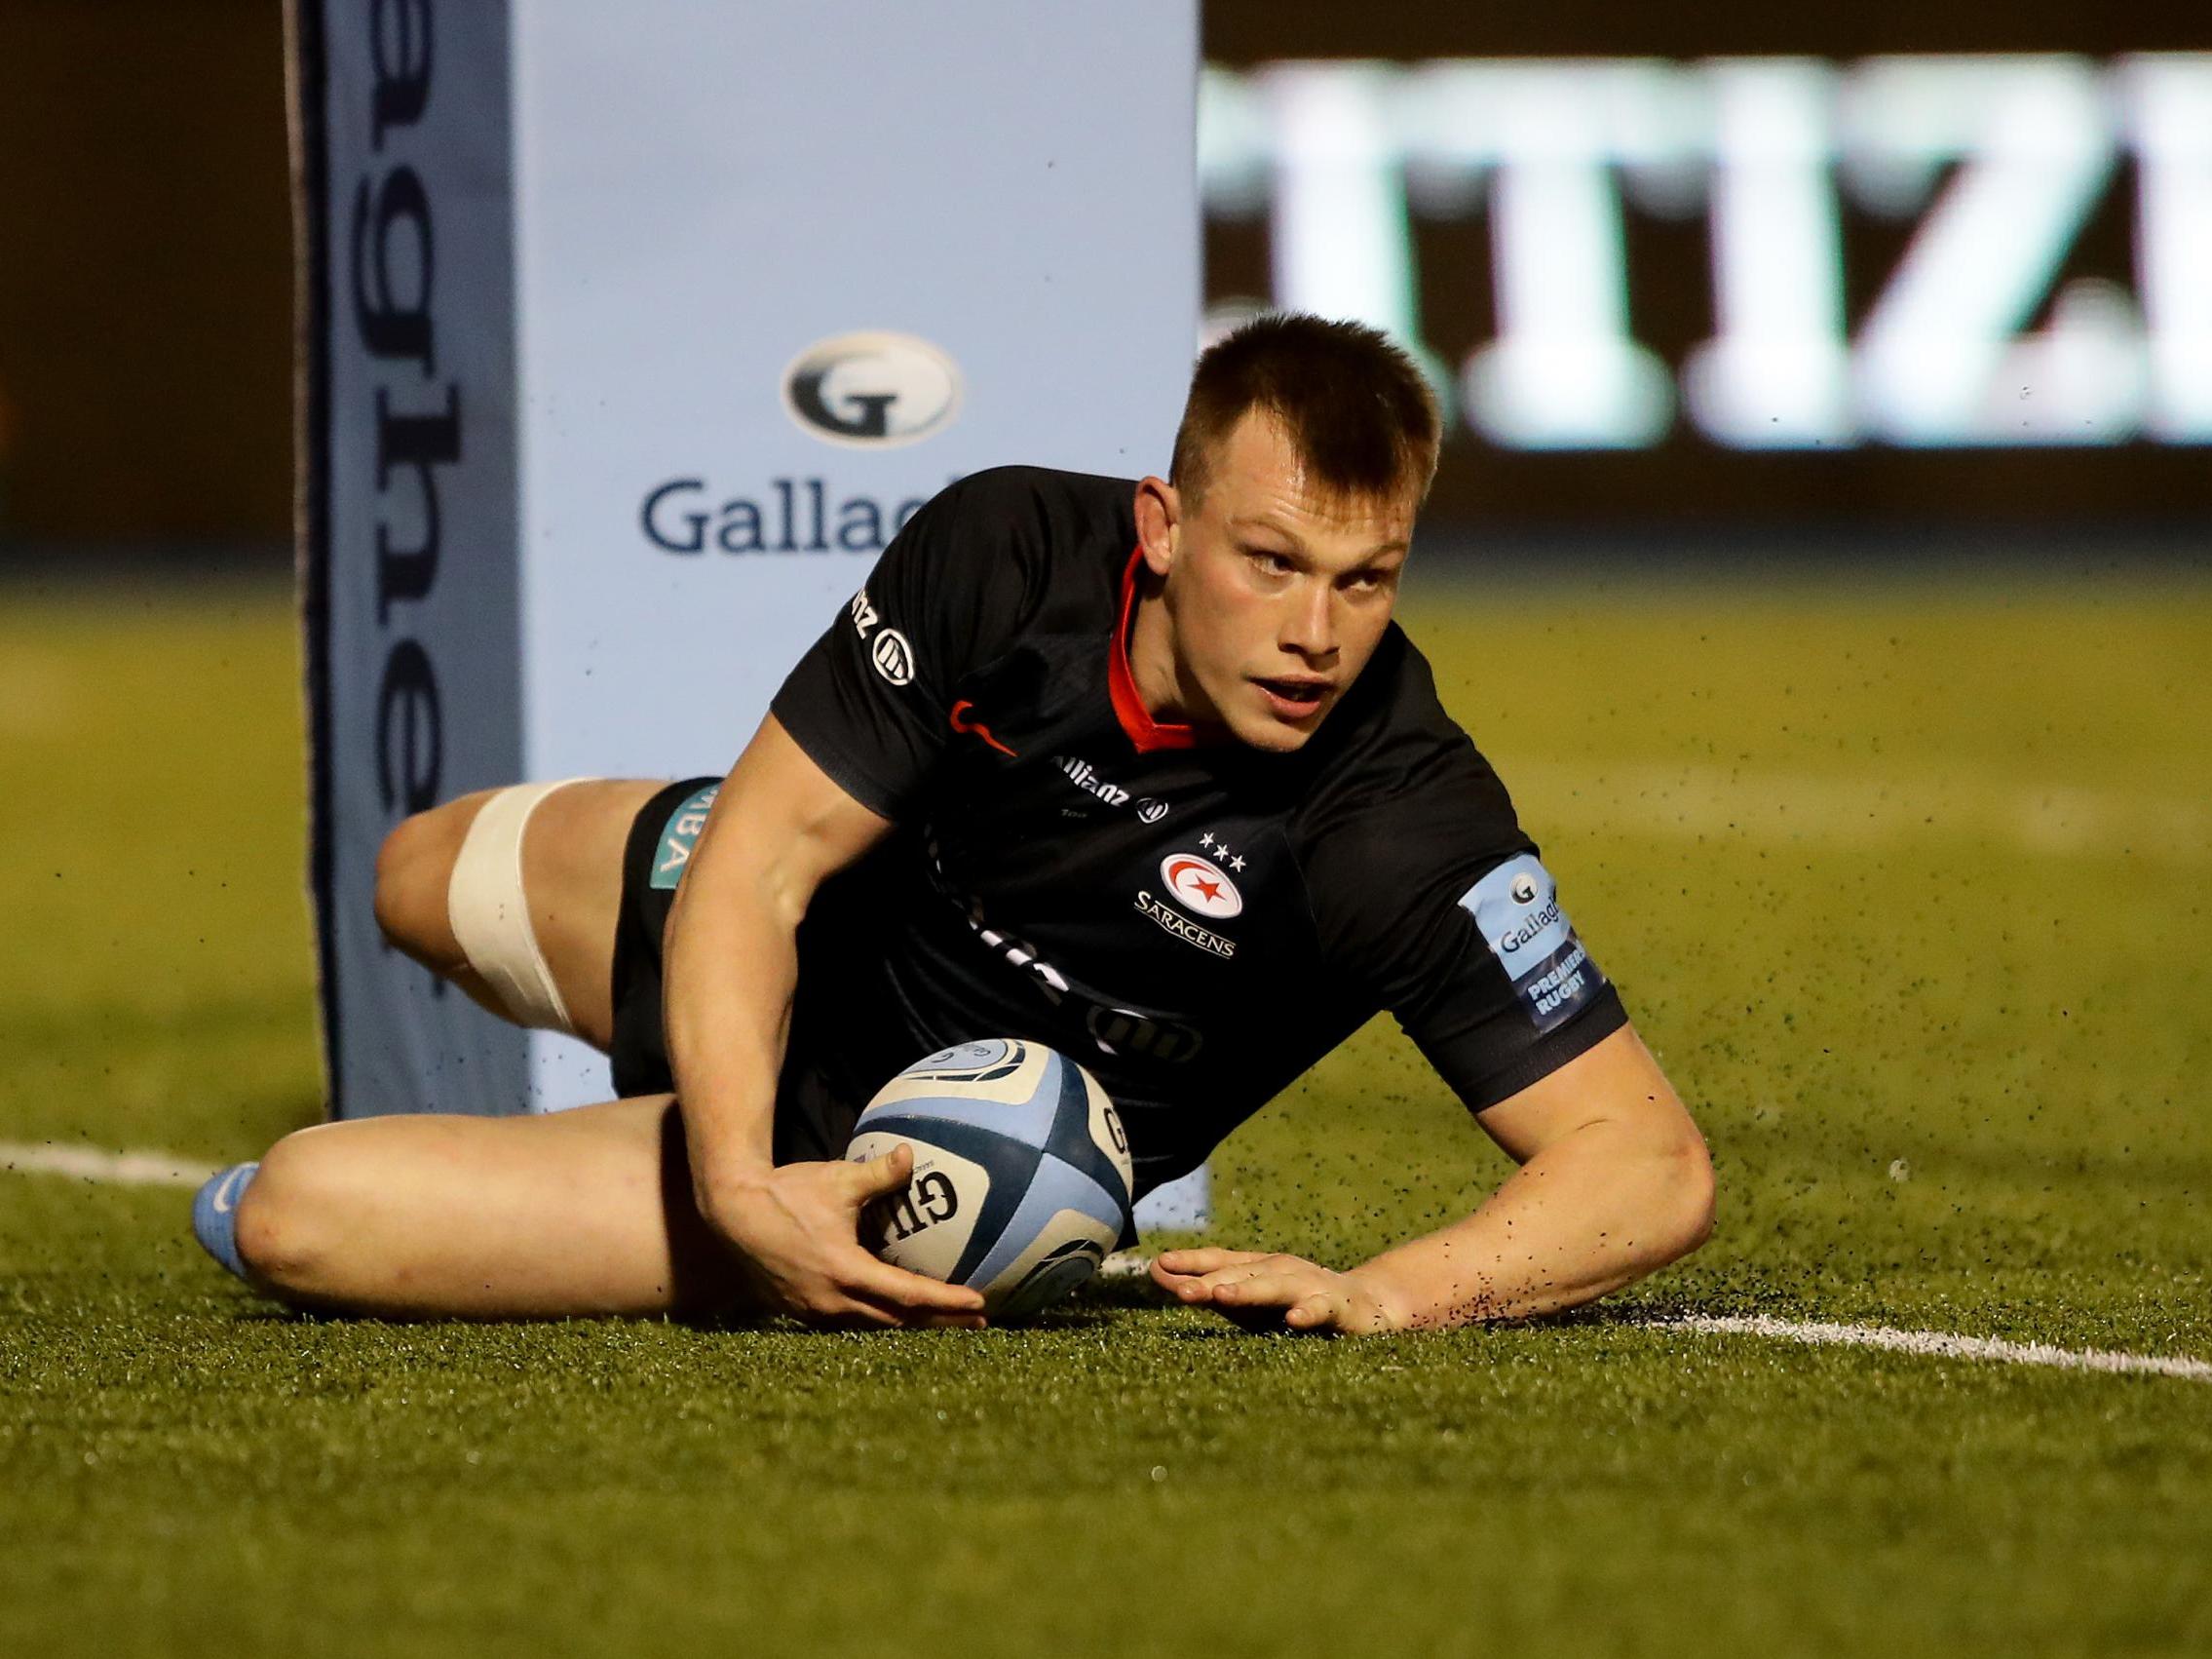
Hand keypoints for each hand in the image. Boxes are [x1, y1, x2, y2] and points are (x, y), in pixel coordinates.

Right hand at [702, 1145, 986, 1328]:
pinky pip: (849, 1323)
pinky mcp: (801, 1312)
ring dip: (910, 1325)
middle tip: (978, 1319)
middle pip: (898, 1321)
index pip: (908, 1294)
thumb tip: (912, 1156)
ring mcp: (814, 1311)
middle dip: (940, 1321)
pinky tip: (896, 1314)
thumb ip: (879, 1174)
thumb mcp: (837, 1180)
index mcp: (846, 1271)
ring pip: (874, 1327)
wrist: (732, 1212)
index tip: (980, 1302)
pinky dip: (879, 1320)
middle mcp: (832, 1300)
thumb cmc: (786, 1193)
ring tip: (945, 1320)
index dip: (947, 1300)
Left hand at [1150, 1248, 1403, 1335]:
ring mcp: (1309, 1285)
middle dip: (1211, 1280)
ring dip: (1248, 1290)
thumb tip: (1154, 1271)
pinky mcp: (1337, 1307)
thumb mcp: (1247, 1300)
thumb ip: (1204, 1288)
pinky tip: (1293, 1320)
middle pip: (1241, 1273)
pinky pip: (1320, 1309)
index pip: (1219, 1260)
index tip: (1158, 1265)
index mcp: (1257, 1267)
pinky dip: (1307, 1313)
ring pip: (1275, 1286)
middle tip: (1180, 1290)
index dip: (1191, 1263)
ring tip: (1222, 1295)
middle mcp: (1280, 1270)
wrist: (1365, 1307)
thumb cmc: (1292, 1305)